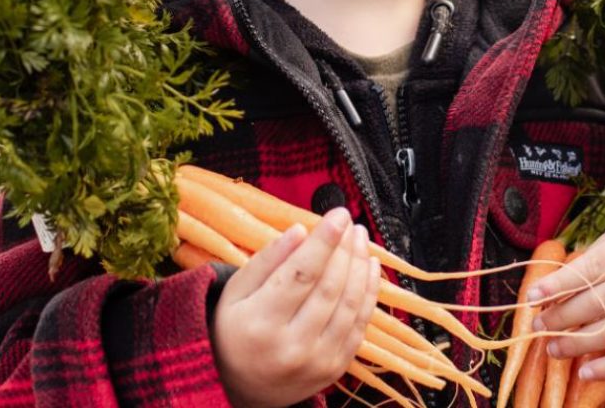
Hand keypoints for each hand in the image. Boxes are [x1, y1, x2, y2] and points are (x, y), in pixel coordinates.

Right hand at [211, 206, 381, 407]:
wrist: (240, 389)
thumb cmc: (234, 334)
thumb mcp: (234, 294)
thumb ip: (266, 261)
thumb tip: (299, 231)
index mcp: (260, 323)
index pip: (300, 274)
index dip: (323, 241)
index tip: (338, 215)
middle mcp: (292, 346)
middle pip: (329, 286)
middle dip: (344, 249)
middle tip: (348, 223)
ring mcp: (318, 360)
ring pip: (350, 304)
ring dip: (360, 265)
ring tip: (359, 238)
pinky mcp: (336, 367)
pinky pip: (361, 325)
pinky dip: (370, 292)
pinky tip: (369, 267)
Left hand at [526, 219, 604, 383]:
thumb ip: (598, 254)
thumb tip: (555, 285)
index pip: (593, 266)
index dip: (559, 285)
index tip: (532, 298)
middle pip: (599, 302)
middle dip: (562, 317)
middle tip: (539, 327)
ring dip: (577, 344)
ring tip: (553, 349)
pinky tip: (585, 371)